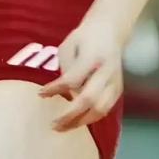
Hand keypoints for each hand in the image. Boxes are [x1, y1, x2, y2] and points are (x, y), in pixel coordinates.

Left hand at [39, 16, 123, 130]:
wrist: (110, 30)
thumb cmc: (85, 36)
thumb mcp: (69, 45)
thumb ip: (66, 68)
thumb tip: (63, 91)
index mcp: (92, 57)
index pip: (73, 79)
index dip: (56, 89)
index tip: (40, 94)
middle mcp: (106, 72)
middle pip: (89, 100)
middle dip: (70, 115)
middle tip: (53, 124)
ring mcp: (115, 82)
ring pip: (100, 110)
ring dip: (81, 122)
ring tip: (64, 127)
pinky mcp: (118, 89)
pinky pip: (105, 109)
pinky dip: (91, 118)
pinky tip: (77, 121)